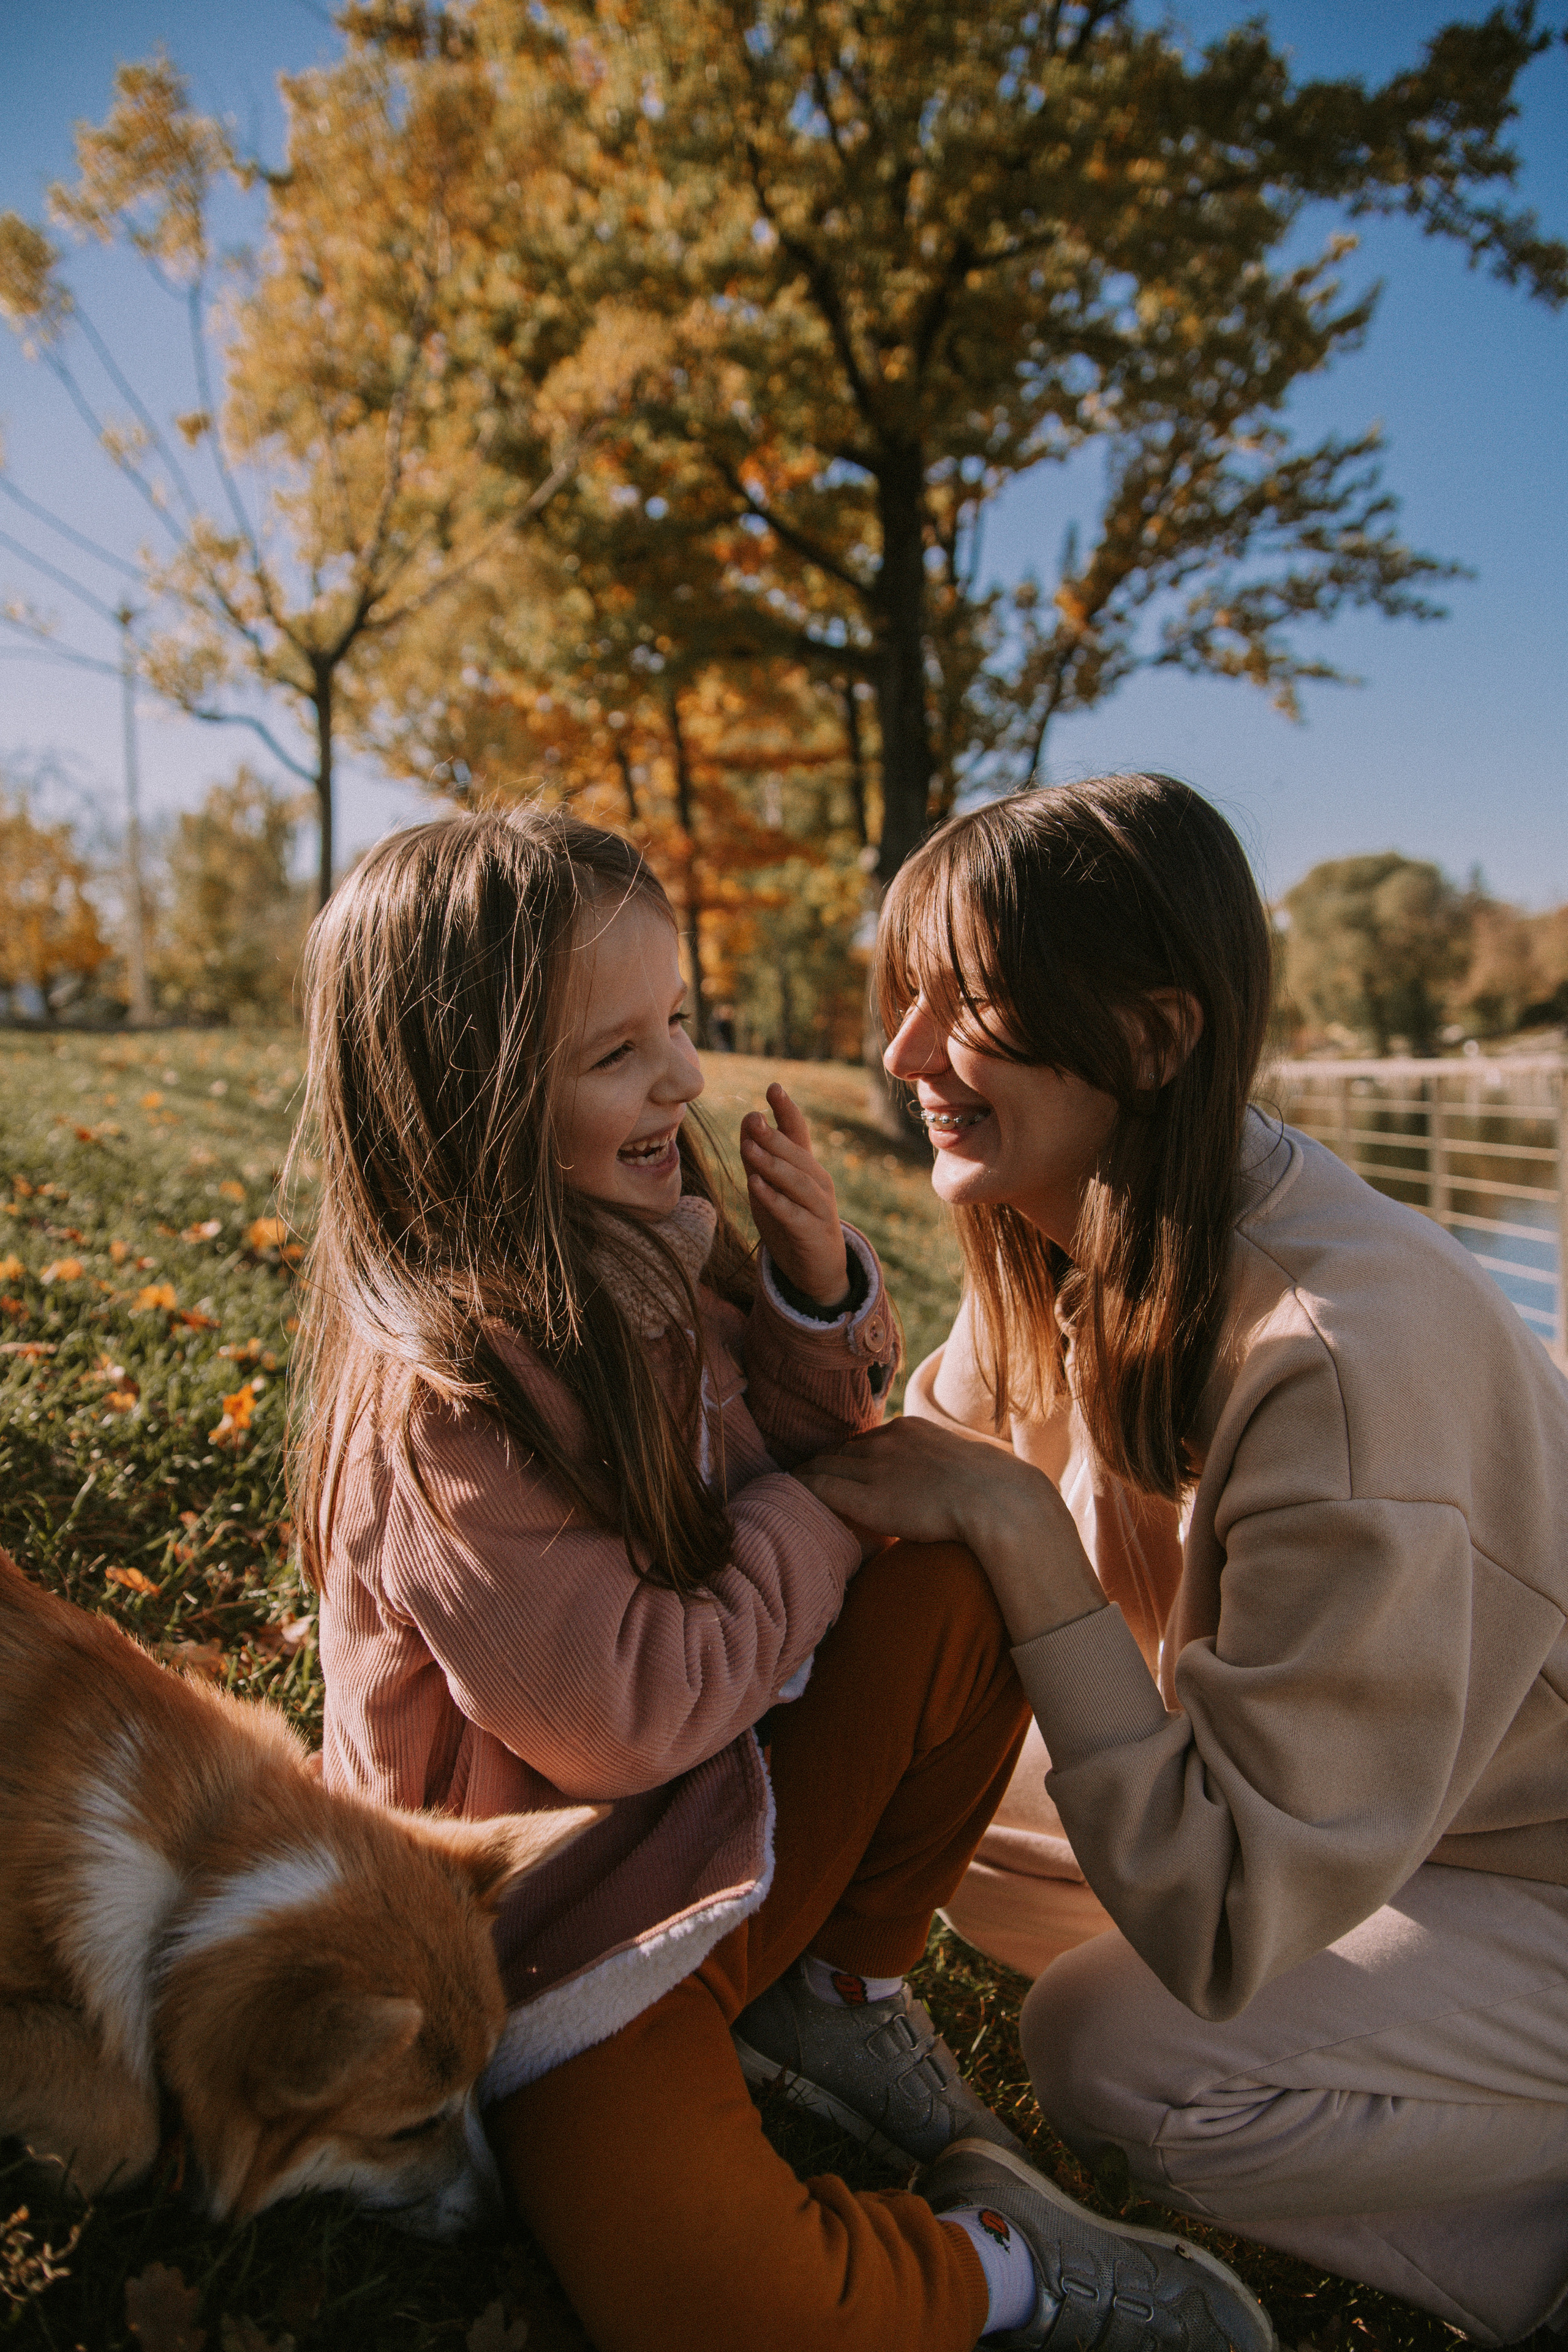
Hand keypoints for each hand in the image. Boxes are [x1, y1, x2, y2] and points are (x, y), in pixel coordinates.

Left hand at [740, 1083, 849, 1307]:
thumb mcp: (771, 1187)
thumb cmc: (791, 1222)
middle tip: (753, 1118)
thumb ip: (759, 1157)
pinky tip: (756, 1186)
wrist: (817, 1270)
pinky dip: (775, 1200)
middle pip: (796, 1155)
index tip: (773, 1087)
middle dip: (774, 1136)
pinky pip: (792, 1213)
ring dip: (772, 1165)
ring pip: (796, 1182)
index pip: (798, 1133)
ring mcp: (818, 1207)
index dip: (787, 1110)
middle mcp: (817, 1182)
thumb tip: (749, 1117)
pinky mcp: (811, 1231)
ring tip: (749, 1149)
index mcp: (806, 1168)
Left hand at [798, 1418, 1106, 1643]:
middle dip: (823, 1459)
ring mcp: (876, 1467)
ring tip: (794, 1482)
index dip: (851, 1453)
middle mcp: (888, 1440)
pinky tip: (791, 1492)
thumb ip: (952, 1462)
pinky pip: (821, 1486)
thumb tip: (960, 1474)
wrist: (1000, 1502)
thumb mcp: (971, 1460)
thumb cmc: (999, 1489)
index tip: (841, 1464)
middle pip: (842, 1448)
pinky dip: (803, 1487)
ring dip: (809, 1472)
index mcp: (913, 1428)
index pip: (869, 1438)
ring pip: (826, 1463)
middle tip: (805, 1471)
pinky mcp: (867, 1496)